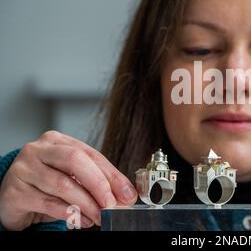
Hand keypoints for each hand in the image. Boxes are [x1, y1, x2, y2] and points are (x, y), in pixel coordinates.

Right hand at [0, 131, 137, 230]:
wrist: (13, 199)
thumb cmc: (46, 185)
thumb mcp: (74, 178)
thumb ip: (99, 182)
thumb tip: (127, 195)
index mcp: (58, 141)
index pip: (91, 154)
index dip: (112, 175)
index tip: (127, 193)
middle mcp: (39, 150)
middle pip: (75, 161)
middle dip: (99, 184)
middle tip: (112, 204)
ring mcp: (24, 168)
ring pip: (63, 184)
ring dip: (86, 204)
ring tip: (99, 217)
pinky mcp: (15, 191)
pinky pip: (48, 202)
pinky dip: (69, 213)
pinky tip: (81, 220)